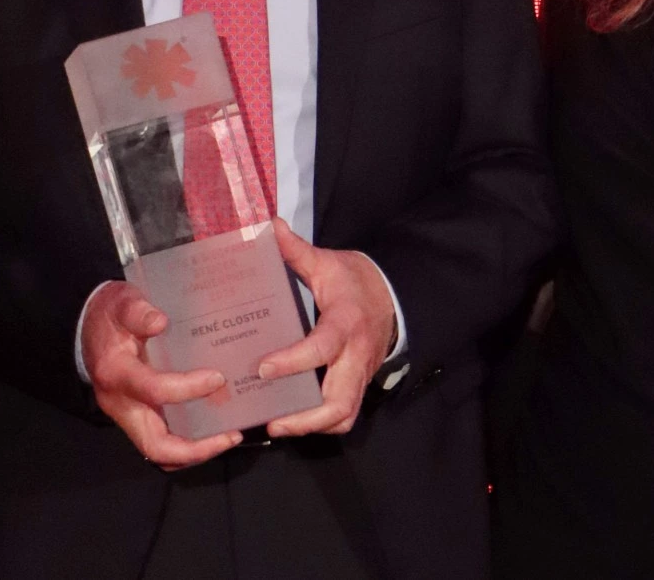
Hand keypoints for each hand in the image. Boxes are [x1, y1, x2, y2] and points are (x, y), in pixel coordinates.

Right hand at [80, 280, 242, 469]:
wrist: (87, 327)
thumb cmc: (110, 315)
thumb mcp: (122, 302)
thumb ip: (138, 311)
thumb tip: (160, 322)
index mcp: (116, 373)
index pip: (153, 390)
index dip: (188, 388)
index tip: (217, 378)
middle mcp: (120, 404)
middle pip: (156, 446)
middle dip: (196, 449)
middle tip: (231, 436)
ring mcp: (127, 416)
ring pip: (160, 452)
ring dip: (194, 452)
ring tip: (228, 437)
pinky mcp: (137, 418)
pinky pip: (162, 441)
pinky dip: (187, 443)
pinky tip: (211, 428)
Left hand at [256, 218, 397, 438]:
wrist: (390, 296)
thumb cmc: (353, 280)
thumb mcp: (327, 263)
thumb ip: (296, 251)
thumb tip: (269, 227)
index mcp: (345, 322)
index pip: (322, 348)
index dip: (293, 362)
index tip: (263, 369)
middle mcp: (355, 355)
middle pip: (338, 401)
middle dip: (305, 417)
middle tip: (271, 420)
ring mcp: (359, 374)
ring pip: (344, 415)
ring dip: (312, 426)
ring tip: (278, 425)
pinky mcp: (358, 384)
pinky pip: (346, 414)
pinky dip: (322, 423)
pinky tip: (295, 420)